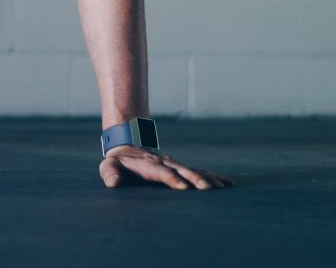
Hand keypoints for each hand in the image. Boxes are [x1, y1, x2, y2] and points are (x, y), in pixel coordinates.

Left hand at [99, 145, 234, 189]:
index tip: (182, 187)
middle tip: (208, 189)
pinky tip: (226, 184)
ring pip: (192, 171)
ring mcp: (173, 164)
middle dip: (194, 179)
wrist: (127, 146)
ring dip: (206, 178)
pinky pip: (198, 172)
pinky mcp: (180, 168)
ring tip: (222, 187)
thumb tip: (113, 184)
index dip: (171, 178)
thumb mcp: (108, 166)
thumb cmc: (118, 163)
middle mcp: (164, 162)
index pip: (161, 171)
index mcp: (147, 164)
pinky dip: (212, 177)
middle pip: (181, 170)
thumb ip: (109, 173)